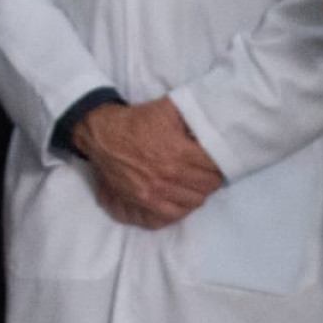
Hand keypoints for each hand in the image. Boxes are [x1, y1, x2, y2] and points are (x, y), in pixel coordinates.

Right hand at [75, 99, 223, 228]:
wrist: (103, 134)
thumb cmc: (137, 121)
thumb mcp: (168, 108)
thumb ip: (194, 113)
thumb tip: (217, 119)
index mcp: (179, 152)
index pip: (215, 167)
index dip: (218, 162)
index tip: (215, 159)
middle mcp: (170, 174)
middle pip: (208, 186)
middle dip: (210, 177)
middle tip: (205, 171)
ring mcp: (156, 191)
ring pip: (195, 201)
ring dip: (198, 192)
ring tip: (193, 183)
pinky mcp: (144, 200)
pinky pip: (175, 214)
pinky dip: (182, 207)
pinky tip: (180, 196)